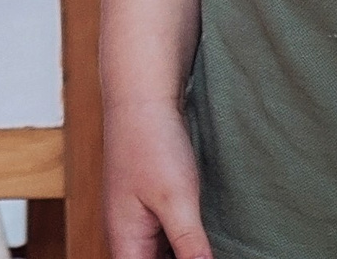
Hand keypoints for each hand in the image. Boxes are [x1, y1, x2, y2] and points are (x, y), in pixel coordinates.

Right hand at [105, 95, 212, 258]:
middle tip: (208, 251)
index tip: (199, 258)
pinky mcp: (153, 205)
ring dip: (183, 254)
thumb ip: (190, 247)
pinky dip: (185, 244)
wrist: (142, 94)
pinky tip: (208, 240)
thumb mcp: (178, 200)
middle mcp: (128, 235)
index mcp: (125, 241)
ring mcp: (140, 220)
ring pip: (162, 254)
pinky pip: (168, 239)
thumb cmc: (151, 141)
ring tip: (211, 247)